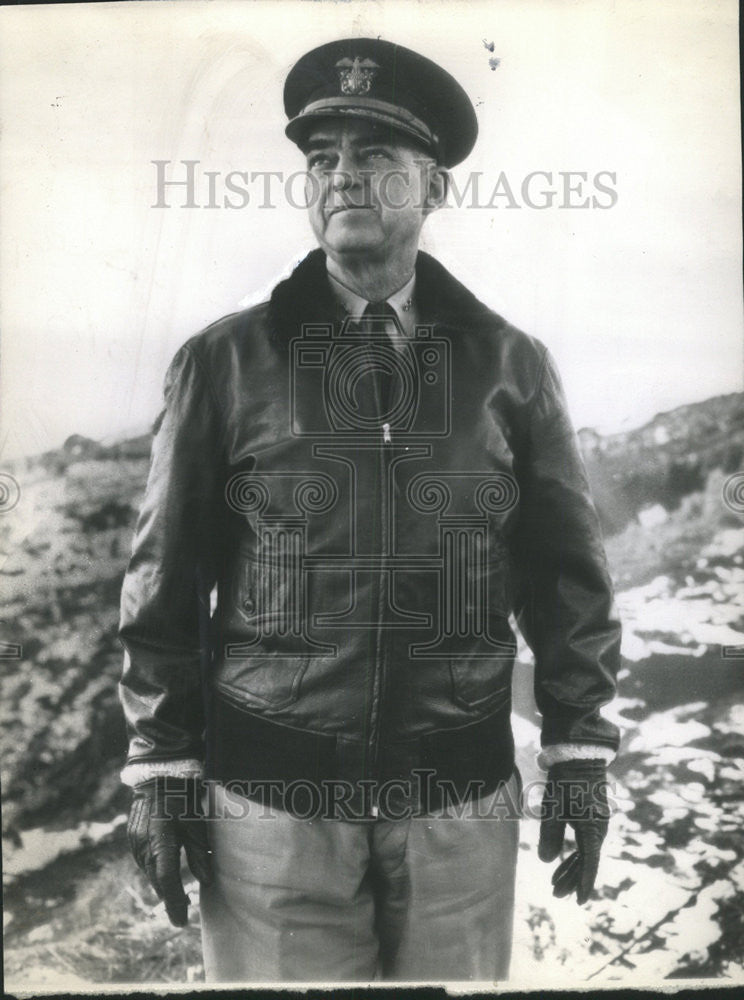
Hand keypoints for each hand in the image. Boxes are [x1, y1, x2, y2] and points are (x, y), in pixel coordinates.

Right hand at [127, 775, 212, 925]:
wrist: (158, 776)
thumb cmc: (182, 798)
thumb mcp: (195, 823)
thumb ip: (199, 853)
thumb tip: (206, 881)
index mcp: (161, 840)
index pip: (167, 880)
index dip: (175, 902)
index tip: (181, 921)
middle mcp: (144, 845)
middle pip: (157, 880)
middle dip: (170, 899)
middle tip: (182, 914)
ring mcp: (135, 843)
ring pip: (150, 873)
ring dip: (162, 886)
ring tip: (177, 899)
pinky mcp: (133, 840)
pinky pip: (145, 863)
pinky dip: (156, 872)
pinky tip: (165, 877)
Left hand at [538, 759, 609, 904]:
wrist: (579, 755)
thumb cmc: (565, 779)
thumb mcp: (554, 806)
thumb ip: (550, 833)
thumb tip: (546, 861)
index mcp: (592, 827)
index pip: (589, 863)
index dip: (583, 883)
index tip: (579, 900)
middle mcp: (599, 828)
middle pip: (586, 861)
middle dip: (571, 879)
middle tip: (555, 894)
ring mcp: (597, 822)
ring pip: (585, 852)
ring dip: (570, 868)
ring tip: (554, 884)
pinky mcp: (591, 816)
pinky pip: (583, 841)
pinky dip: (572, 854)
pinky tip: (560, 862)